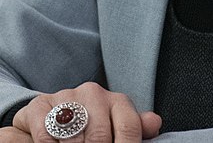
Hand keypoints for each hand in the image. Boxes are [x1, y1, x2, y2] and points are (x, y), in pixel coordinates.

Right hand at [8, 82, 161, 140]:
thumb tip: (154, 123)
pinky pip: (47, 134)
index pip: (130, 126)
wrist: (48, 117)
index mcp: (116, 101)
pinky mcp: (40, 106)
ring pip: (74, 137)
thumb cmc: (89, 126)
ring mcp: (66, 97)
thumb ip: (134, 127)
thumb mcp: (114, 125)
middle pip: (100, 136)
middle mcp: (93, 93)